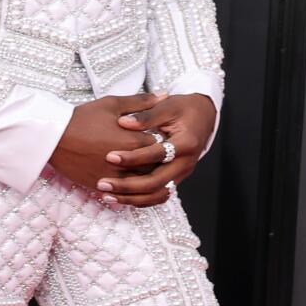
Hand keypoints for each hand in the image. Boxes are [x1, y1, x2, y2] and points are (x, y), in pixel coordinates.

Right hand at [49, 93, 163, 190]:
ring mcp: (115, 176)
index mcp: (134, 139)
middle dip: (156, 163)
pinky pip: (123, 194)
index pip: (162, 146)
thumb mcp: (112, 104)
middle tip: (154, 157)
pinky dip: (128, 189)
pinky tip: (128, 182)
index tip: (161, 140)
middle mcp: (129, 161)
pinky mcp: (102, 185)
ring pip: (141, 183)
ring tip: (142, 170)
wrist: (54, 137)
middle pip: (155, 167)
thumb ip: (141, 102)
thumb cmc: (82, 118)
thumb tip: (165, 94)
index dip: (162, 144)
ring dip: (145, 178)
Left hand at [95, 93, 216, 206]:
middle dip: (127, 185)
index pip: (156, 154)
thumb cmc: (183, 109)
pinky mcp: (175, 180)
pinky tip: (119, 198)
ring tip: (106, 195)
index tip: (109, 156)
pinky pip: (158, 196)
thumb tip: (122, 122)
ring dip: (131, 198)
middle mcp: (185, 163)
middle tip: (103, 184)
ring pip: (157, 195)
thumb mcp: (167, 106)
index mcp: (185, 143)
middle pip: (156, 182)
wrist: (203, 117)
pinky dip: (139, 200)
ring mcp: (181, 174)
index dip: (133, 157)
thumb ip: (145, 115)